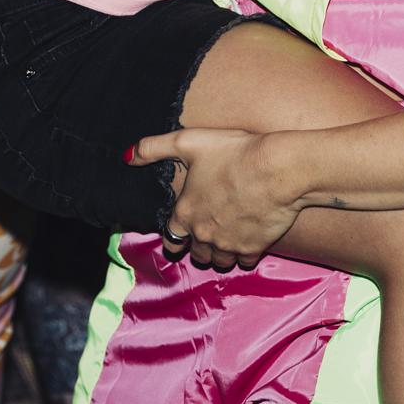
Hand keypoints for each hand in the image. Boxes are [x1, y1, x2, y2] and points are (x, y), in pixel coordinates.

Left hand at [130, 127, 297, 270]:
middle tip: (208, 234)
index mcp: (185, 214)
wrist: (276, 170)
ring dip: (220, 253)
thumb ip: (154, 148)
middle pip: (196, 253)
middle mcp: (203, 235)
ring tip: (228, 239)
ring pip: (219, 260)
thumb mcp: (188, 142)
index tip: (179, 237)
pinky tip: (250, 239)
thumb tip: (127, 156)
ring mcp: (228, 245)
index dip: (174, 238)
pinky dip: (245, 254)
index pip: (171, 239)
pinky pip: (245, 261)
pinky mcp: (254, 248)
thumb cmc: (233, 153)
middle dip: (199, 246)